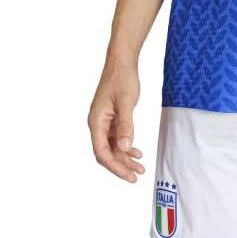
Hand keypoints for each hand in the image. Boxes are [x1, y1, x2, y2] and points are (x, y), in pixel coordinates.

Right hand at [88, 59, 143, 181]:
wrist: (122, 61)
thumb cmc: (121, 78)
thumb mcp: (125, 102)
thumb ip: (125, 125)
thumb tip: (124, 148)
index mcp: (96, 121)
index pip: (101, 152)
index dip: (114, 166)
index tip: (128, 175)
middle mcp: (97, 124)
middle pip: (106, 153)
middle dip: (120, 166)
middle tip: (136, 176)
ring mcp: (104, 121)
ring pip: (113, 147)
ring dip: (125, 158)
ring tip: (140, 167)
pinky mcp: (111, 118)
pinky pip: (117, 138)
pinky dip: (126, 146)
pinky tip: (137, 152)